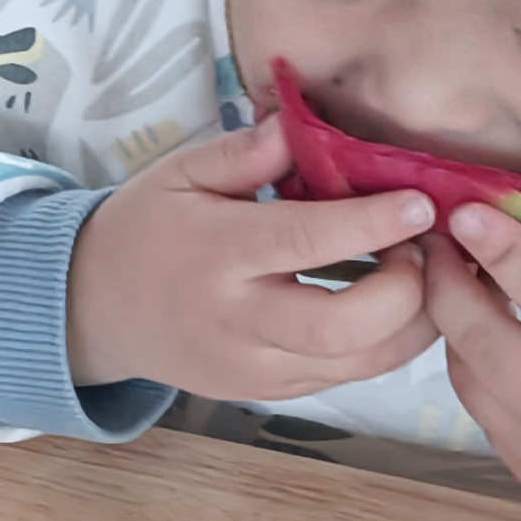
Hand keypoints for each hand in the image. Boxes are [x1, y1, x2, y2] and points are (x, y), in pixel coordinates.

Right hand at [64, 116, 438, 400]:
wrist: (97, 310)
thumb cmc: (147, 230)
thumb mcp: (179, 174)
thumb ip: (242, 153)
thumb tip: (299, 127)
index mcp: (217, 255)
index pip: (306, 242)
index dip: (373, 224)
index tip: (422, 202)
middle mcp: (239, 321)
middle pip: (343, 327)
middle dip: (407, 290)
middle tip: (423, 246)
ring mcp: (257, 367)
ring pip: (360, 365)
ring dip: (415, 322)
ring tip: (423, 272)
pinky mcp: (272, 392)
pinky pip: (349, 377)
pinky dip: (389, 342)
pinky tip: (398, 301)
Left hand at [420, 197, 520, 520]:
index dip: (503, 248)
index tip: (467, 210)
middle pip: (483, 345)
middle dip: (448, 286)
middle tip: (439, 240)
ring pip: (472, 386)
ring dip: (457, 331)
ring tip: (460, 283)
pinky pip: (491, 420)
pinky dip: (484, 375)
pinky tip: (494, 340)